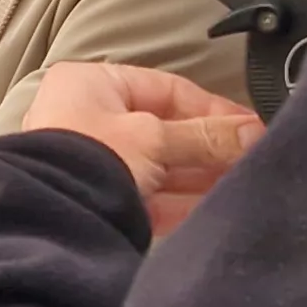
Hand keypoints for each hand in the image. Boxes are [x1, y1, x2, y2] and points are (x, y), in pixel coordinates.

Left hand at [18, 63, 261, 235]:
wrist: (51, 220)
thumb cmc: (88, 159)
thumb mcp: (154, 138)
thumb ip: (207, 136)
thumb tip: (254, 133)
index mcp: (91, 85)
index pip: (166, 89)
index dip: (212, 109)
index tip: (250, 127)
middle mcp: (88, 121)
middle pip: (164, 130)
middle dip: (208, 146)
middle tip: (251, 157)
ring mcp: (93, 166)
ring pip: (158, 167)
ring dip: (199, 175)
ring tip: (241, 182)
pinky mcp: (101, 205)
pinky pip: (149, 198)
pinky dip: (182, 202)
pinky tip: (215, 206)